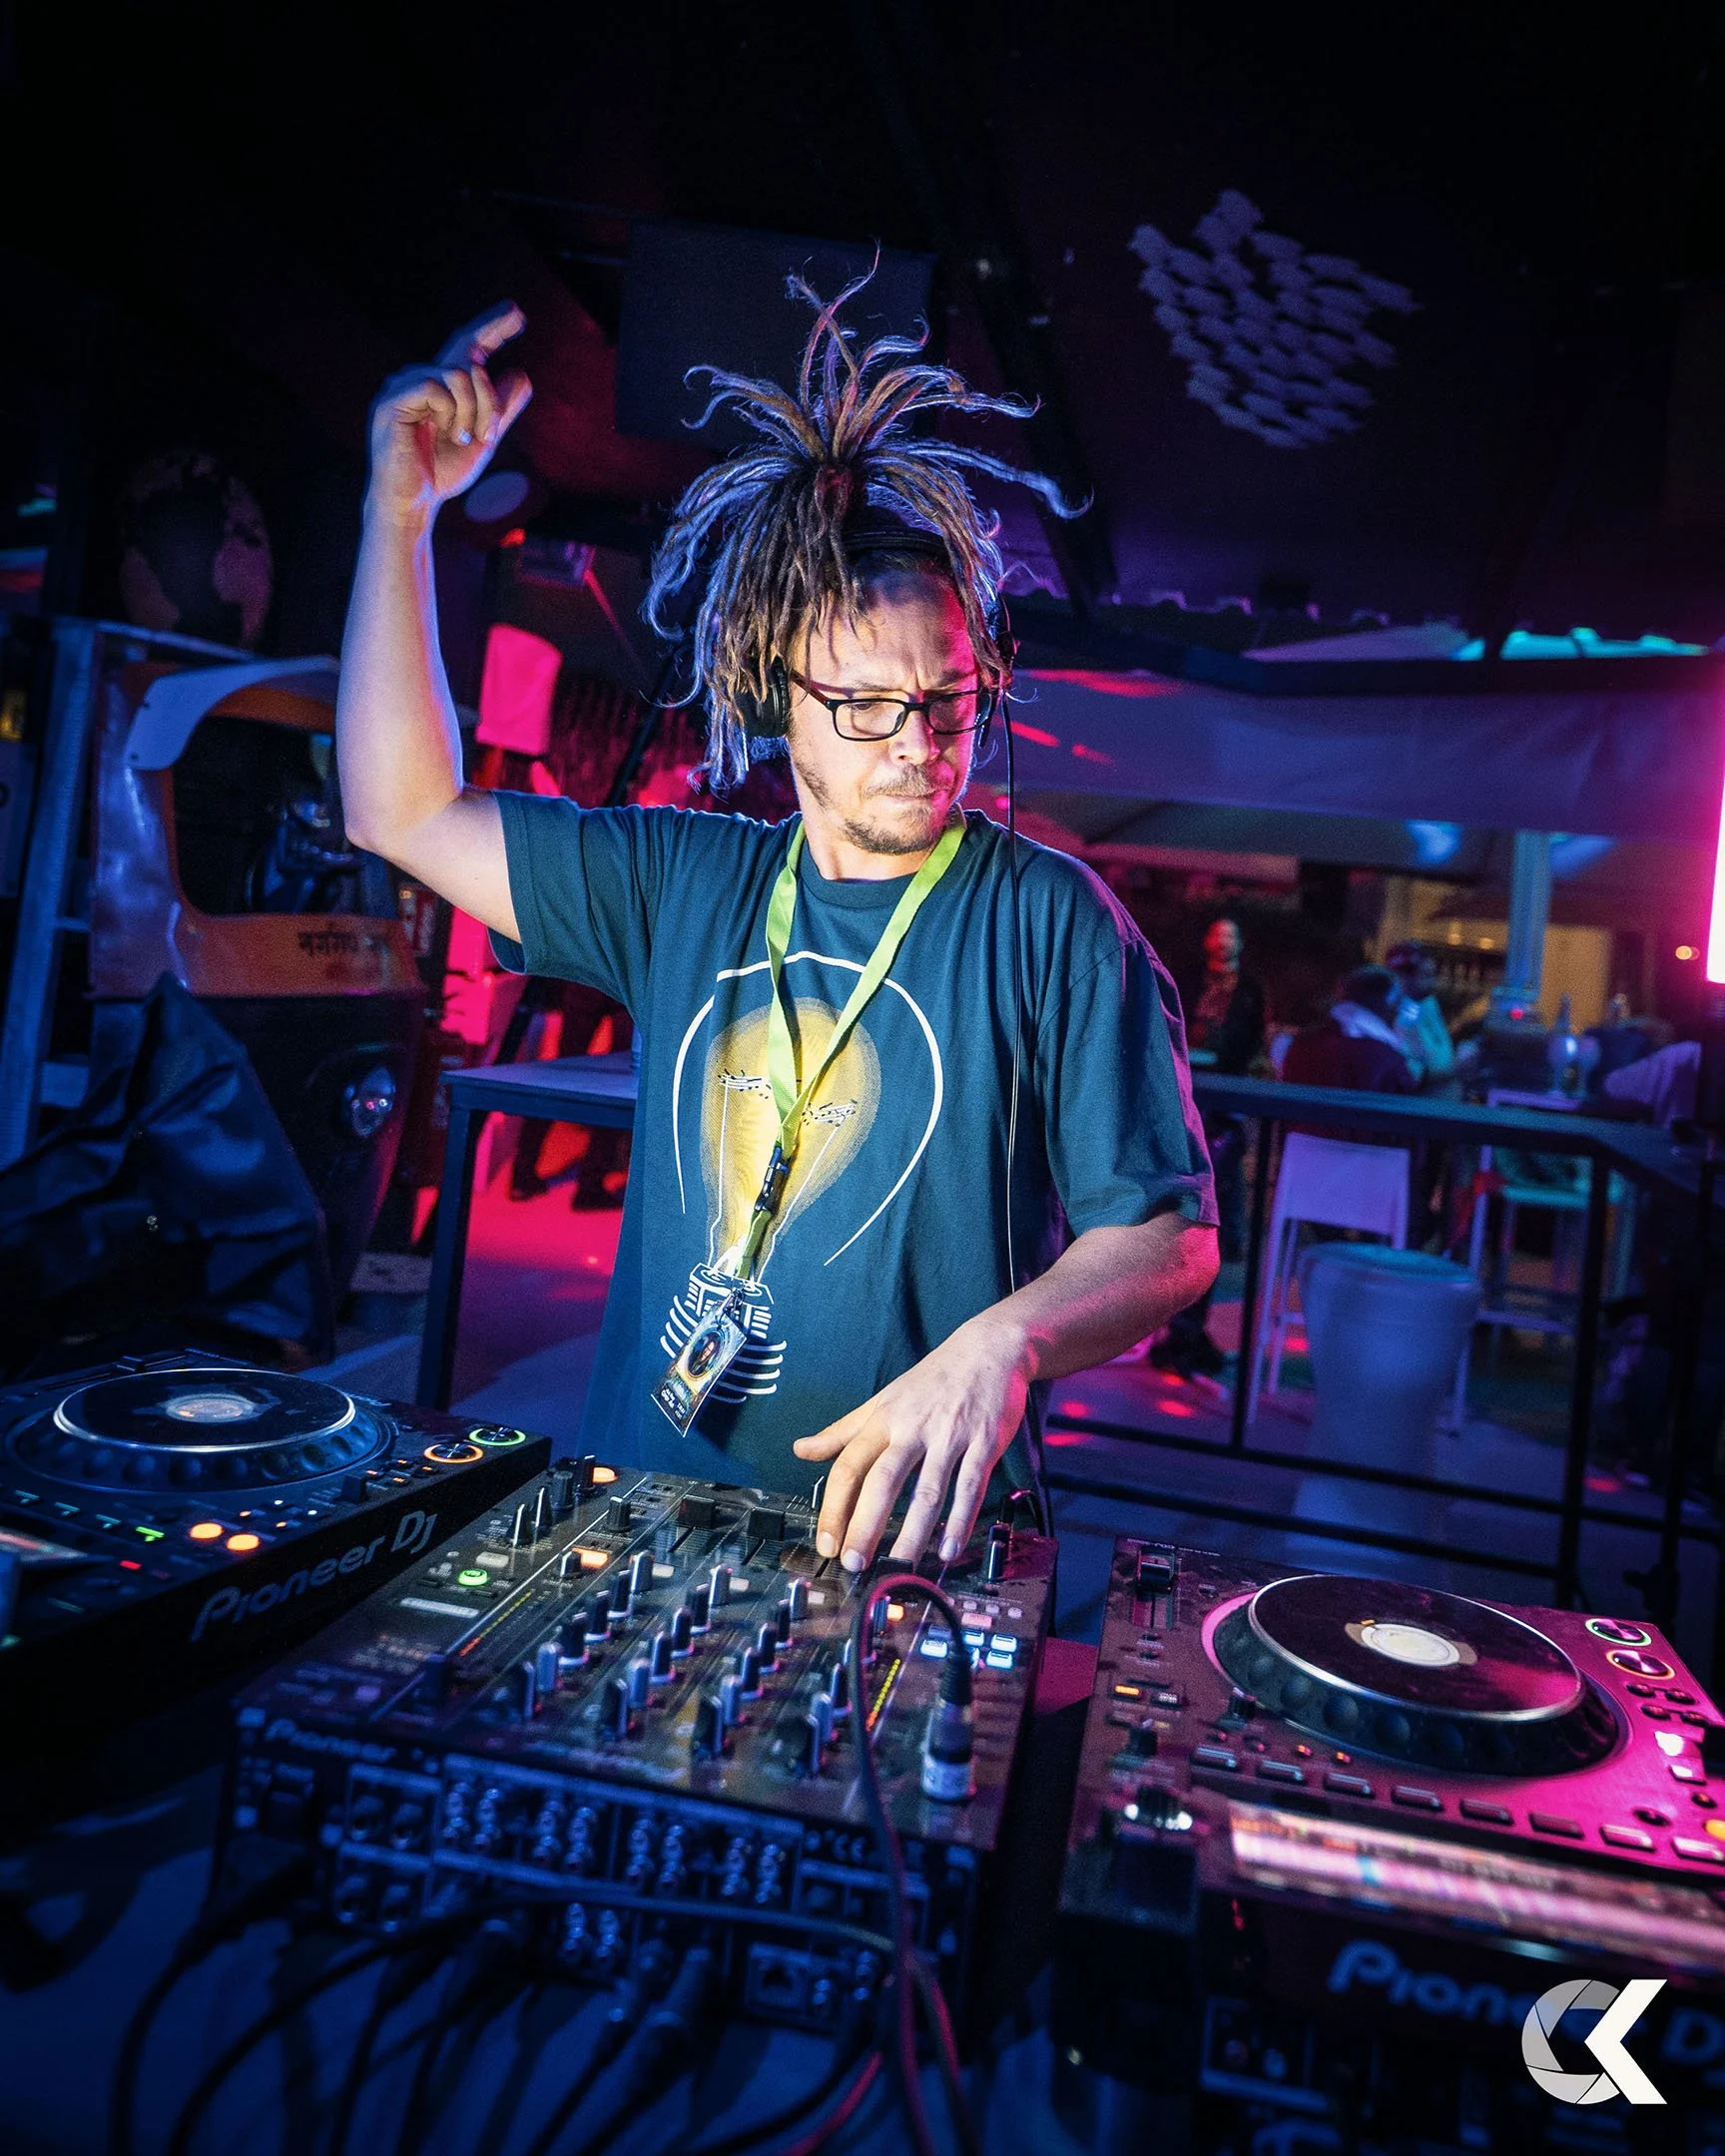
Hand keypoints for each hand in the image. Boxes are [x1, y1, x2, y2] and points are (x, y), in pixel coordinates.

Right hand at [366, 304, 532, 524]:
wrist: (413, 502)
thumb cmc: (442, 473)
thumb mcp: (482, 438)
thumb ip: (500, 409)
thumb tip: (522, 374)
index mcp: (440, 384)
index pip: (468, 346)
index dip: (492, 327)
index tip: (517, 312)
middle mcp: (420, 377)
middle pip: (470, 357)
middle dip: (490, 397)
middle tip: (489, 433)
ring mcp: (404, 384)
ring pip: (459, 373)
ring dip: (473, 410)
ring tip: (462, 438)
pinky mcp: (393, 397)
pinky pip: (436, 384)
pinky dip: (450, 411)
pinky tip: (445, 433)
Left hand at [792, 1317, 1029, 1571]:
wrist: (989, 1349)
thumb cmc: (931, 1380)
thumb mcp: (882, 1400)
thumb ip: (842, 1431)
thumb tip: (800, 1450)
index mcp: (883, 1419)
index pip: (849, 1466)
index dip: (834, 1507)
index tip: (827, 1543)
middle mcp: (913, 1428)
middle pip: (883, 1481)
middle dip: (865, 1525)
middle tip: (853, 1564)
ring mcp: (950, 1436)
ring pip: (928, 1490)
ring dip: (914, 1532)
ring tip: (900, 1566)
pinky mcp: (985, 1443)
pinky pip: (970, 1487)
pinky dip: (960, 1520)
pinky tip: (948, 1548)